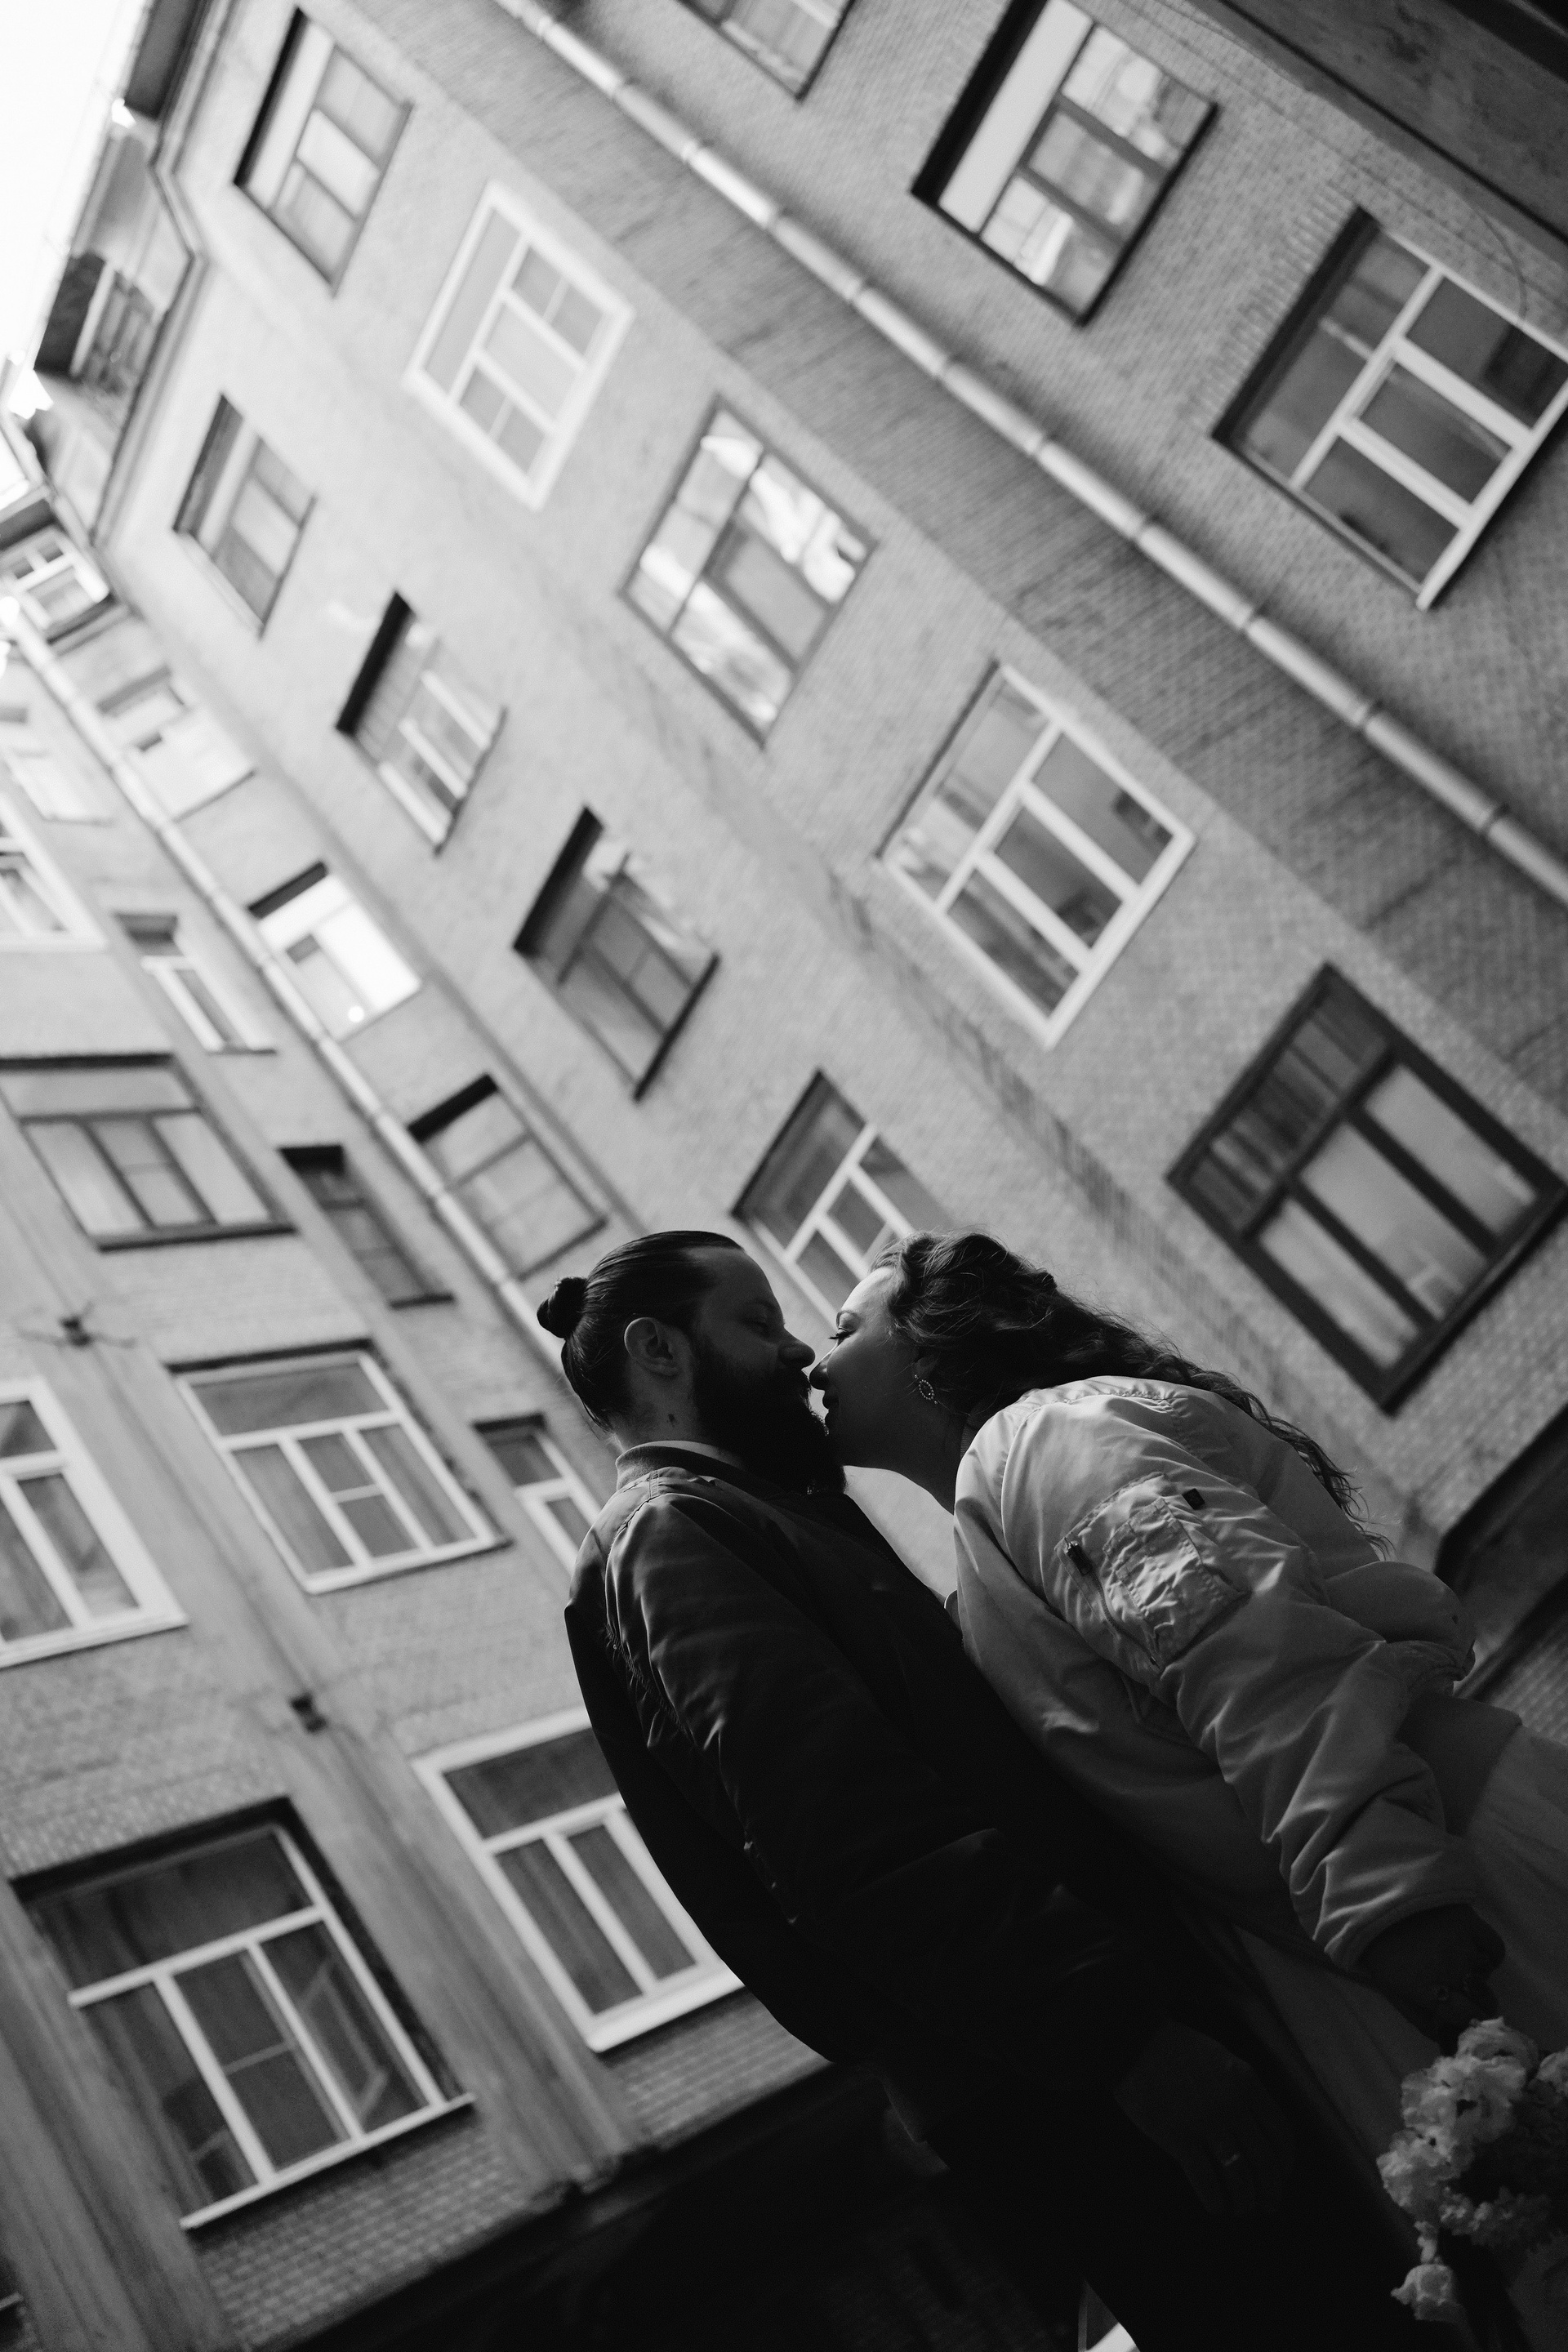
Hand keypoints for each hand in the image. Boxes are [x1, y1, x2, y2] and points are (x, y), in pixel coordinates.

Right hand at [1112, 2022, 1294, 2217]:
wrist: (1134, 2041)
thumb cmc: (1176, 2047)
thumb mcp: (1222, 2059)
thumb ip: (1242, 2089)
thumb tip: (1257, 2126)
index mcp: (1248, 2083)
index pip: (1281, 2133)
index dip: (1286, 2162)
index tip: (1283, 2176)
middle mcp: (1234, 2106)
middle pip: (1265, 2162)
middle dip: (1271, 2191)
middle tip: (1269, 2206)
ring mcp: (1207, 2124)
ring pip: (1240, 2177)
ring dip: (1244, 2201)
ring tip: (1241, 2210)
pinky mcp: (1180, 2139)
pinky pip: (1206, 2181)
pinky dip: (1215, 2200)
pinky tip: (1215, 2206)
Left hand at [1358, 1904, 1505, 2047]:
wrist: (1376, 1905)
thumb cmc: (1382, 1952)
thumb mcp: (1393, 1991)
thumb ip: (1420, 2018)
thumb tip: (1444, 2036)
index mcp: (1432, 1992)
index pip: (1470, 2018)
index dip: (1471, 2020)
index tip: (1467, 2017)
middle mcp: (1453, 1972)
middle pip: (1485, 2000)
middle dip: (1477, 2001)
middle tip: (1462, 1991)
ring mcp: (1465, 1945)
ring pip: (1486, 1972)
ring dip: (1476, 1973)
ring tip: (1455, 1961)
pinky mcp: (1471, 1921)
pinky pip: (1495, 1948)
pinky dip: (1489, 1953)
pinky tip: (1473, 1950)